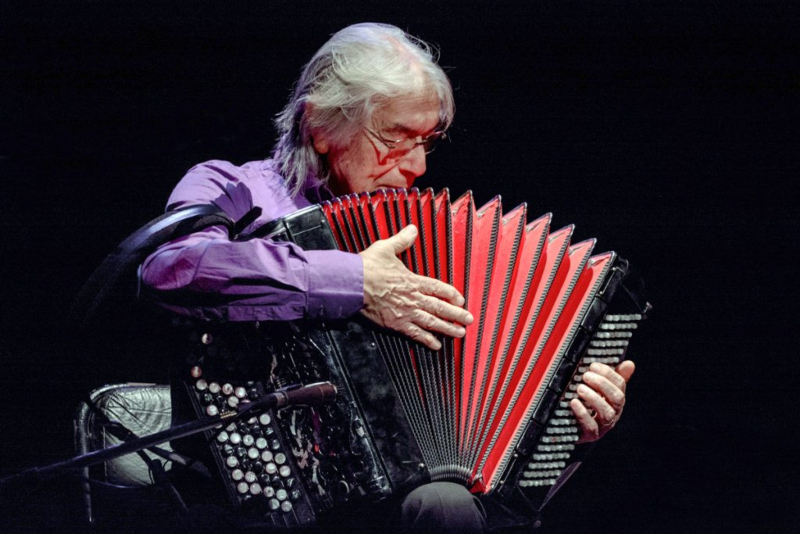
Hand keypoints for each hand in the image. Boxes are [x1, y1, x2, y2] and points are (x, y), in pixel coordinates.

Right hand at [359, 225, 473, 350]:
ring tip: (460, 334)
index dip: (451, 294)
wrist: (351, 284)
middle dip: (456, 314)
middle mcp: (413, 298)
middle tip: (469, 320)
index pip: (438, 288)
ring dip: (448, 329)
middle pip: (440, 307)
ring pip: (432, 322)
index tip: (461, 300)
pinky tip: (436, 346)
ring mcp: (406, 312)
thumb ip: (402, 240)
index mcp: (412, 280)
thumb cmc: (367, 266)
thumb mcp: (386, 248)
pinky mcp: (396, 324)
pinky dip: (427, 340)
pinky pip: (415, 334)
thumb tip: (413, 229)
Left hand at [570, 360, 634, 443]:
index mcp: (616, 400)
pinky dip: (583, 414)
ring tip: (580, 388)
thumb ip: (613, 377)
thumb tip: (629, 363)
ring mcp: (603, 426)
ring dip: (594, 398)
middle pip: (617, 398)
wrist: (573, 429)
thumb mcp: (600, 391)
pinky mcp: (590, 435)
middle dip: (602, 384)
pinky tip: (574, 403)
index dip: (609, 374)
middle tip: (586, 375)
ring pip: (607, 413)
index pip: (620, 385)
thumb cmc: (589, 405)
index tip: (593, 366)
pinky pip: (590, 427)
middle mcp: (613, 413)